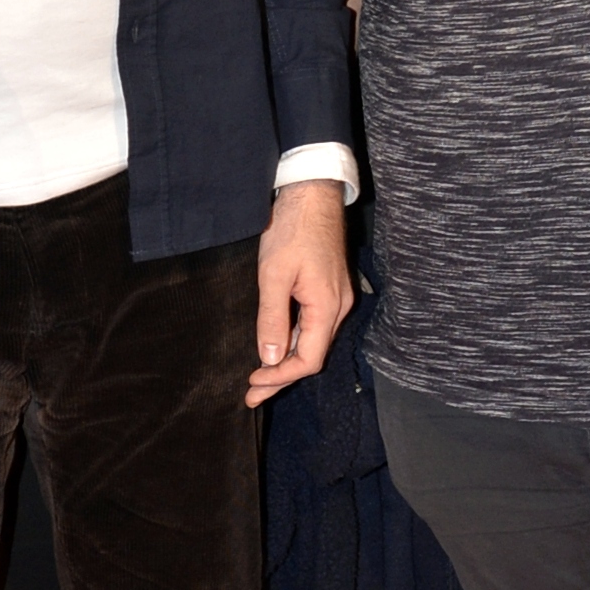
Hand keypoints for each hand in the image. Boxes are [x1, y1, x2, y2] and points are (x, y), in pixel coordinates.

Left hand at [245, 180, 350, 407]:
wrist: (312, 194)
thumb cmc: (292, 229)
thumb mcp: (273, 274)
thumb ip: (272, 318)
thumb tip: (268, 358)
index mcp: (327, 307)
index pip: (308, 359)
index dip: (280, 376)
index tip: (253, 382)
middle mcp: (338, 307)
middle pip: (311, 355)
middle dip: (280, 376)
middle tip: (251, 395)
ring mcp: (335, 299)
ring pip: (311, 341)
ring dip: (285, 360)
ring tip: (258, 379)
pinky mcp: (328, 290)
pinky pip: (311, 325)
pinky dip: (292, 341)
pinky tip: (274, 348)